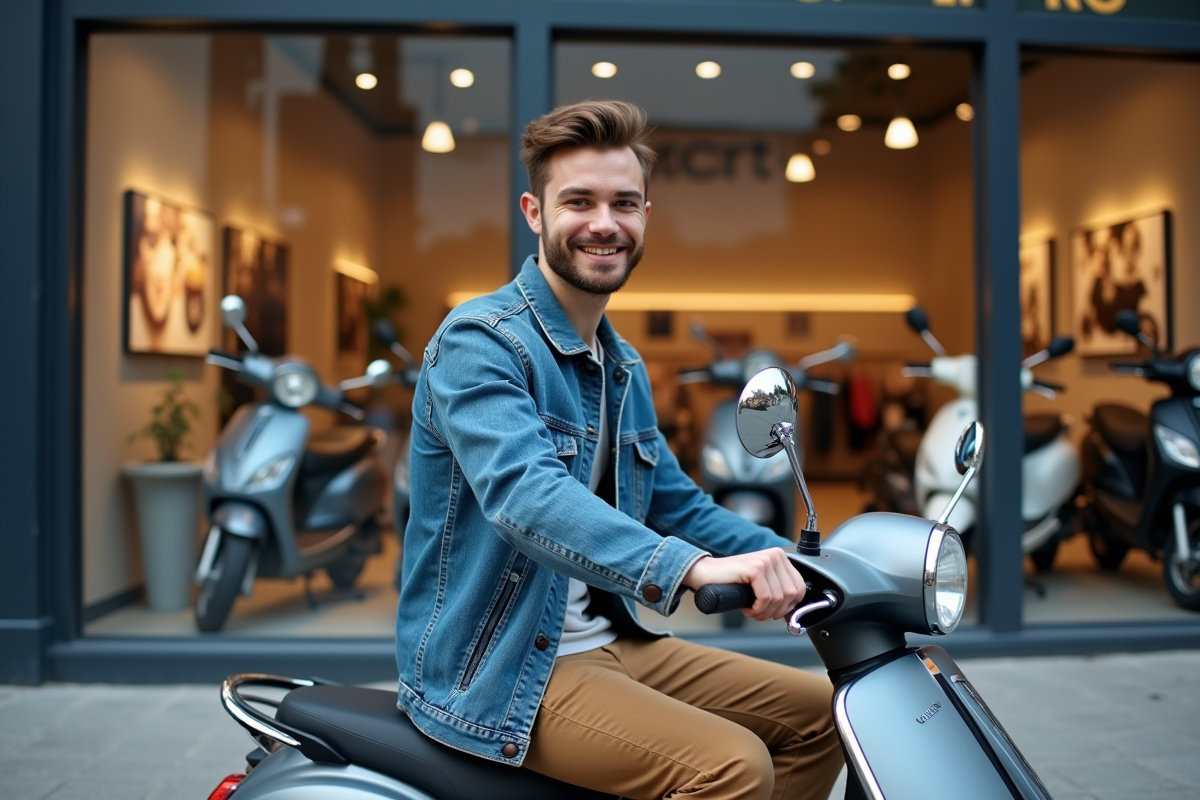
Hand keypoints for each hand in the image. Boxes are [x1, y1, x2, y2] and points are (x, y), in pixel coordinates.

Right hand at [682, 549, 805, 621]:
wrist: (706, 574)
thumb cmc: (732, 582)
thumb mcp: (762, 584)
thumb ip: (778, 590)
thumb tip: (793, 610)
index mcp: (780, 557)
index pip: (800, 587)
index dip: (789, 606)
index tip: (775, 612)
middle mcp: (775, 555)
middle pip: (791, 595)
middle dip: (776, 611)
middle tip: (760, 613)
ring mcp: (765, 560)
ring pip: (779, 599)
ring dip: (764, 612)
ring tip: (751, 610)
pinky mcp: (755, 568)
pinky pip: (766, 598)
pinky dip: (757, 609)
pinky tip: (747, 607)